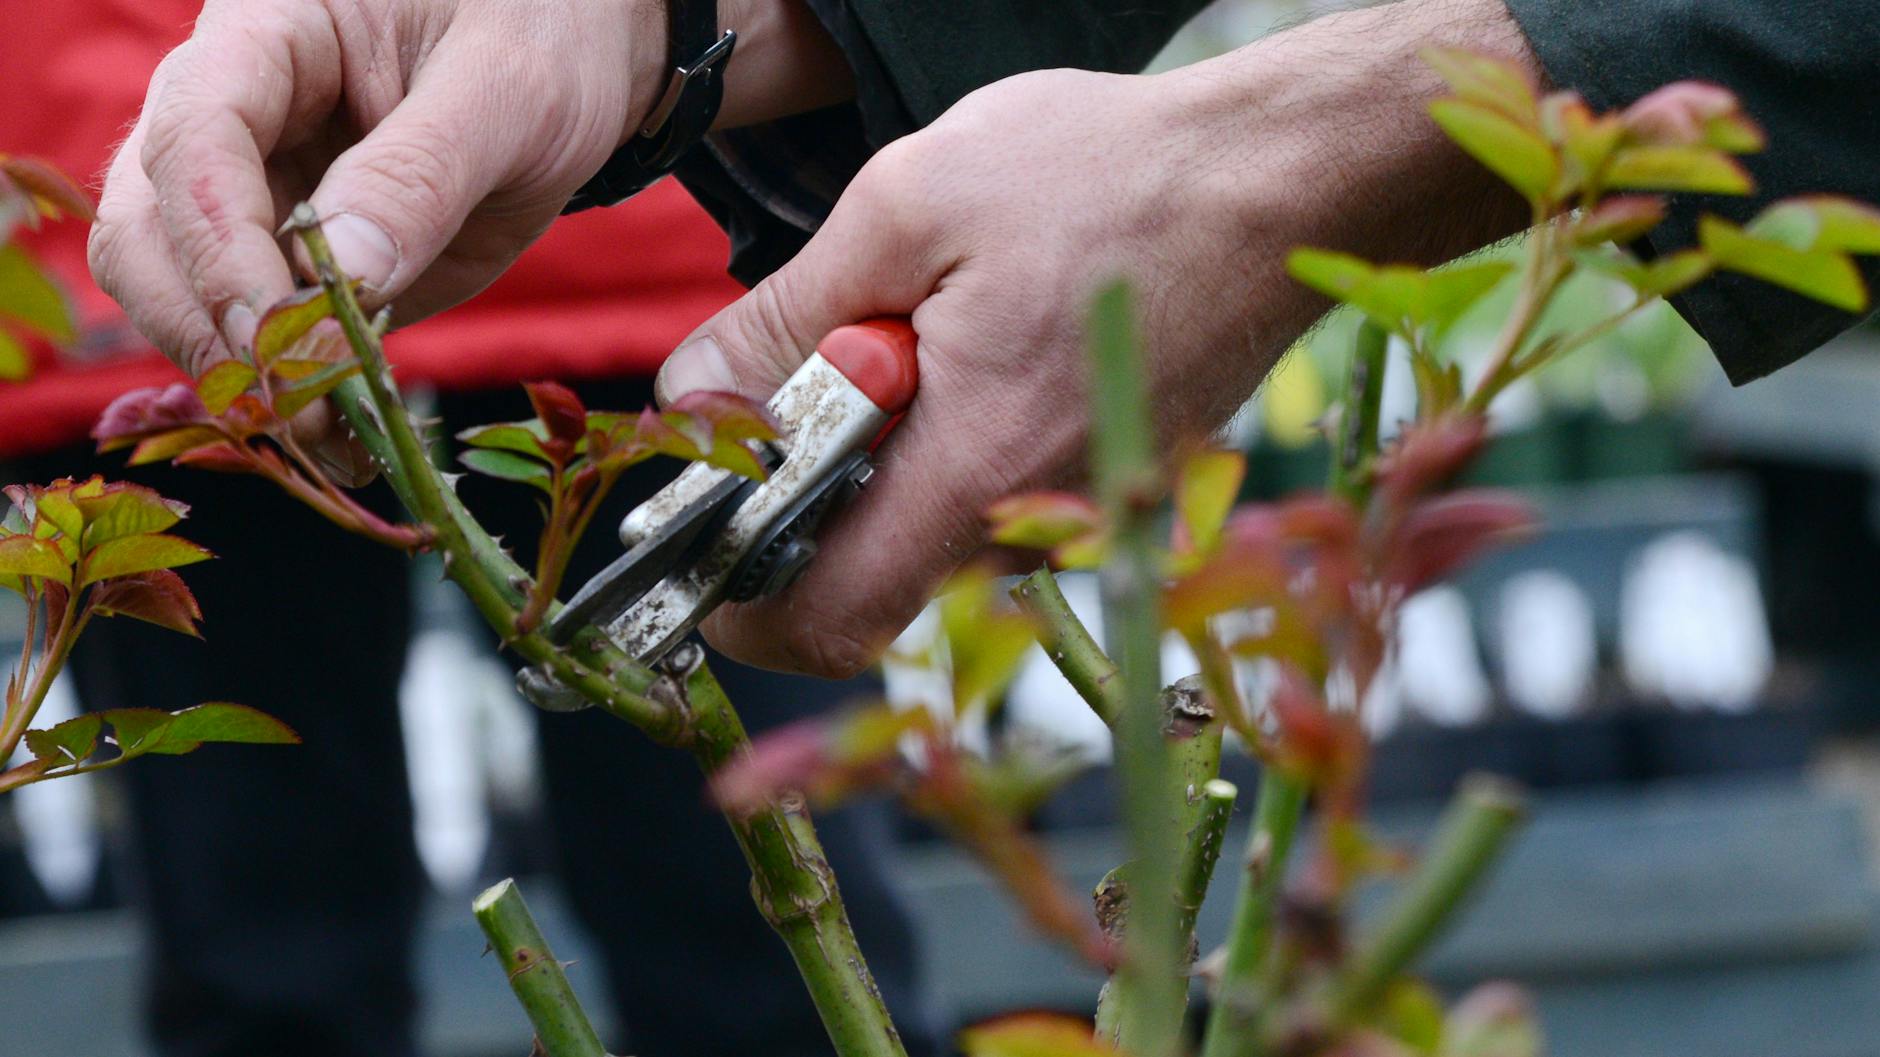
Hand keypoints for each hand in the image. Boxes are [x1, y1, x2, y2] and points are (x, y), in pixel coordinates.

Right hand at [88, 0, 848, 481]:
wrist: (570, 63)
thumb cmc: (541, 37)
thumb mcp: (507, 90)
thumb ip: (423, 174)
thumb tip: (344, 275)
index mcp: (266, 35)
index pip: (193, 139)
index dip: (219, 246)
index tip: (278, 335)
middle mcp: (228, 113)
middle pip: (146, 230)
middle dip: (212, 329)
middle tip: (306, 408)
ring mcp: (248, 193)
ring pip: (172, 295)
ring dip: (237, 378)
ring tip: (334, 437)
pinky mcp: (288, 263)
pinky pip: (251, 335)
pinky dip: (286, 394)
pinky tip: (347, 438)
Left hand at [659, 0, 1538, 676]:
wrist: (1281, 181)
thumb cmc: (1112, 177)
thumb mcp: (907, 209)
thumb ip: (783, 319)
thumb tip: (697, 398)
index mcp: (974, 472)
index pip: (822, 622)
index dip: (735, 599)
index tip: (705, 523)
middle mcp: (1026, 524)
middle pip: (862, 581)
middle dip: (802, 500)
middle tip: (806, 382)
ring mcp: (1068, 513)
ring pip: (919, 537)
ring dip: (873, 458)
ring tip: (904, 334)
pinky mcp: (1096, 485)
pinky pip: (979, 500)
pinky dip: (936, 443)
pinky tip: (961, 342)